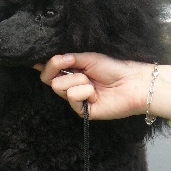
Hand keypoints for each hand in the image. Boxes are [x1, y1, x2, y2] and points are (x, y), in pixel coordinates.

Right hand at [34, 53, 148, 119]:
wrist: (131, 83)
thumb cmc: (113, 69)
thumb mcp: (89, 58)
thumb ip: (69, 59)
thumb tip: (52, 59)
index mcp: (71, 72)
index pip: (49, 70)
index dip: (44, 66)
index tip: (39, 61)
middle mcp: (70, 85)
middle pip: (48, 79)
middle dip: (61, 70)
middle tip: (78, 69)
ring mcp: (75, 99)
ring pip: (59, 87)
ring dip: (78, 81)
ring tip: (93, 84)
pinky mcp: (81, 111)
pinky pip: (72, 97)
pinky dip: (84, 92)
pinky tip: (96, 94)